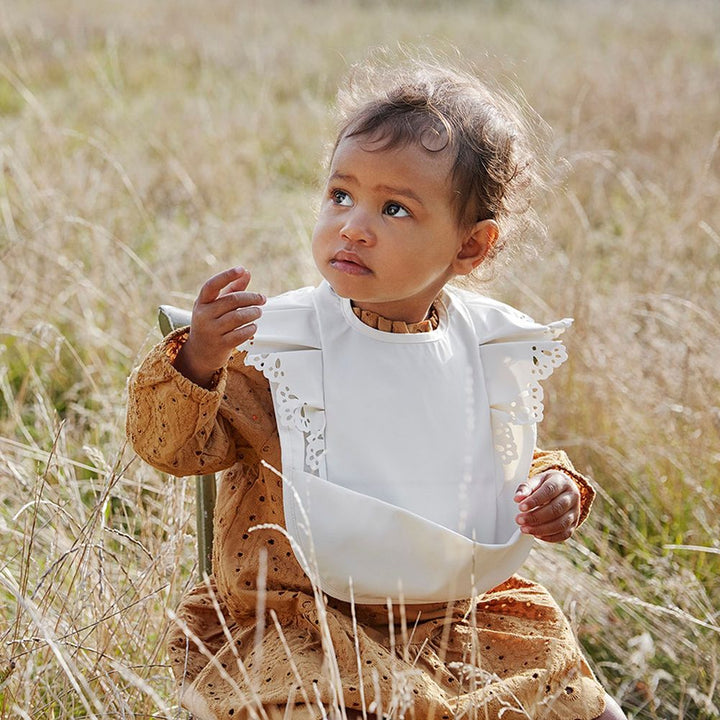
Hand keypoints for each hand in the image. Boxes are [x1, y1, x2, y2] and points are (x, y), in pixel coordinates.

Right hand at [174, 267, 265, 386]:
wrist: (199, 353)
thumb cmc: (211, 324)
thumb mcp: (216, 305)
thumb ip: (232, 289)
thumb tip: (246, 273)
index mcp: (202, 302)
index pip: (212, 285)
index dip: (227, 276)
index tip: (241, 269)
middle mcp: (204, 315)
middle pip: (232, 300)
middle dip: (251, 298)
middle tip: (262, 299)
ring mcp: (211, 331)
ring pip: (238, 317)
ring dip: (253, 313)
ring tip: (258, 312)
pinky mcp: (220, 345)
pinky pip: (240, 334)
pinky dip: (250, 328)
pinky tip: (253, 326)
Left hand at [514, 471, 580, 542]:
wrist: (563, 488)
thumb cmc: (547, 484)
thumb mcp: (536, 480)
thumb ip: (526, 488)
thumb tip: (518, 498)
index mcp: (561, 481)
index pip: (549, 490)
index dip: (535, 500)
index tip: (521, 507)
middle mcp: (572, 496)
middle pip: (556, 509)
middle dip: (535, 517)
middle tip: (519, 520)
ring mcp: (575, 511)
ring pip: (561, 524)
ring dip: (541, 529)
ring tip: (525, 529)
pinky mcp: (574, 523)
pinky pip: (564, 534)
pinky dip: (550, 537)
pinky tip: (536, 534)